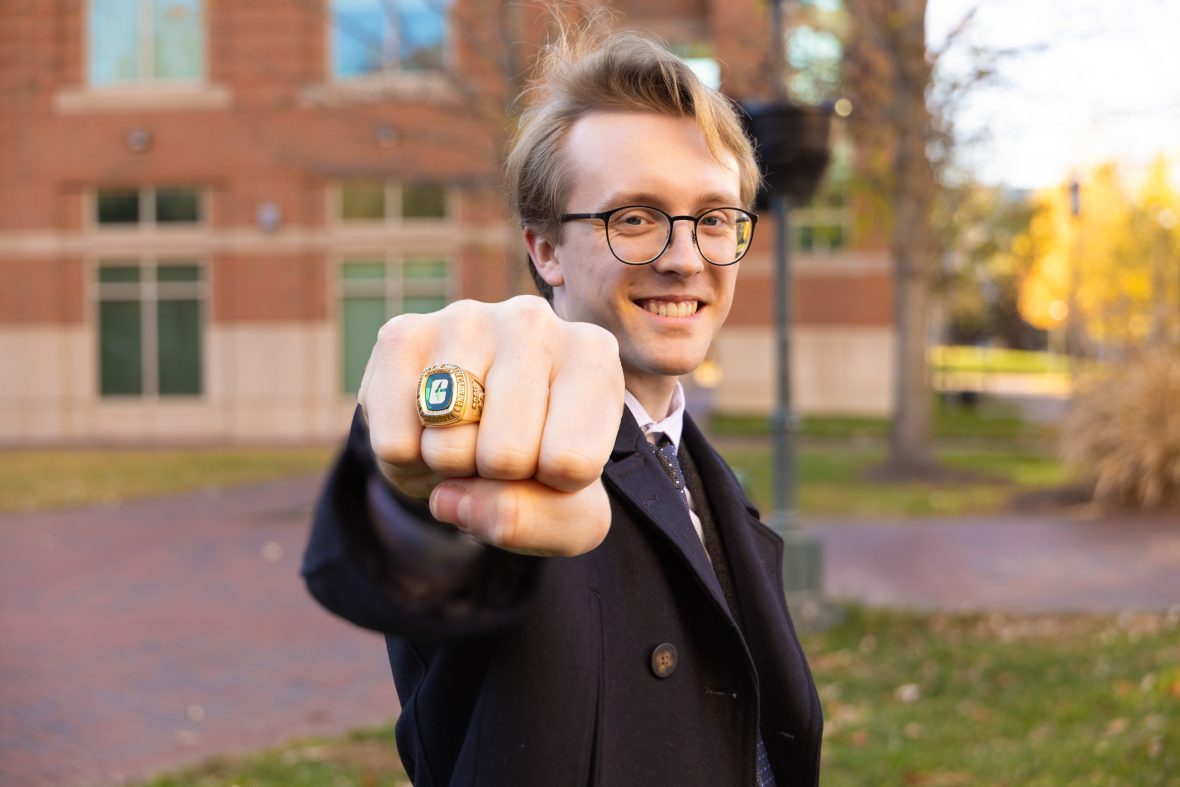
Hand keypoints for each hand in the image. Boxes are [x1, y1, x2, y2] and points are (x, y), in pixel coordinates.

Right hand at [358, 295, 624, 556]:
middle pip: (505, 456)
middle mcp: (533, 321)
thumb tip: (450, 499)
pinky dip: (407, 459)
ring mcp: (465, 320)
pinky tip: (430, 425)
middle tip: (501, 449)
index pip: (570, 462)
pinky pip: (395, 443)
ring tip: (468, 434)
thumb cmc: (542, 461)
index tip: (554, 458)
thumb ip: (536, 522)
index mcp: (593, 355)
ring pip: (448, 447)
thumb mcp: (573, 511)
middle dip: (497, 477)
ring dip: (451, 467)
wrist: (481, 424)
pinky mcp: (402, 335)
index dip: (554, 487)